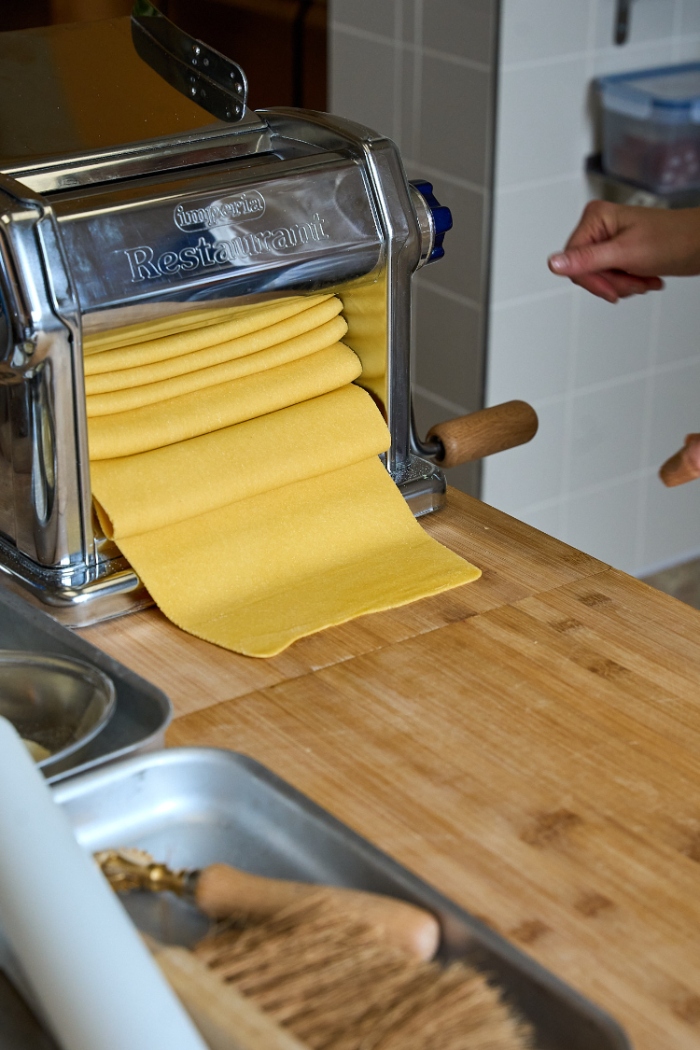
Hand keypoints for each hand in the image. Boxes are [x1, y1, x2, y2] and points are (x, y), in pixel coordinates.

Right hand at [548, 200, 699, 302]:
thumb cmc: (673, 240)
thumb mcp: (625, 253)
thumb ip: (587, 260)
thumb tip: (553, 263)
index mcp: (595, 218)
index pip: (573, 260)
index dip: (592, 280)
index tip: (612, 290)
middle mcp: (599, 227)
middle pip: (585, 271)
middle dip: (612, 283)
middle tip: (634, 281)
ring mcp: (608, 240)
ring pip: (599, 278)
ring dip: (624, 285)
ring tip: (644, 279)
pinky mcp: (619, 252)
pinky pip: (611, 278)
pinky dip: (629, 284)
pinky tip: (646, 278)